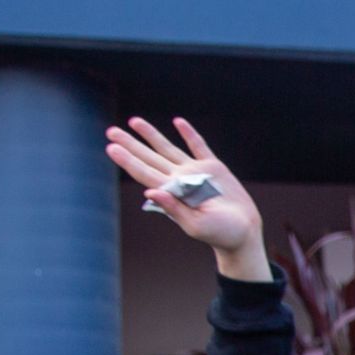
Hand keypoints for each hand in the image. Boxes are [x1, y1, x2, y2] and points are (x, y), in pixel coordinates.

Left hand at [106, 117, 271, 282]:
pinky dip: (188, 133)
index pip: (144, 172)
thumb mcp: (196, 225)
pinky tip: (178, 122)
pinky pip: (198, 146)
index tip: (111, 148)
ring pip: (168, 148)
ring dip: (151, 135)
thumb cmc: (220, 233)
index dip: (127, 160)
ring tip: (133, 121)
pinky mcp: (213, 167)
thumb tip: (150, 192)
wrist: (243, 232)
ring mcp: (195, 172)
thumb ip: (174, 209)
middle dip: (130, 144)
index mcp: (172, 193)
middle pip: (149, 157)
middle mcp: (180, 179)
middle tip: (110, 131)